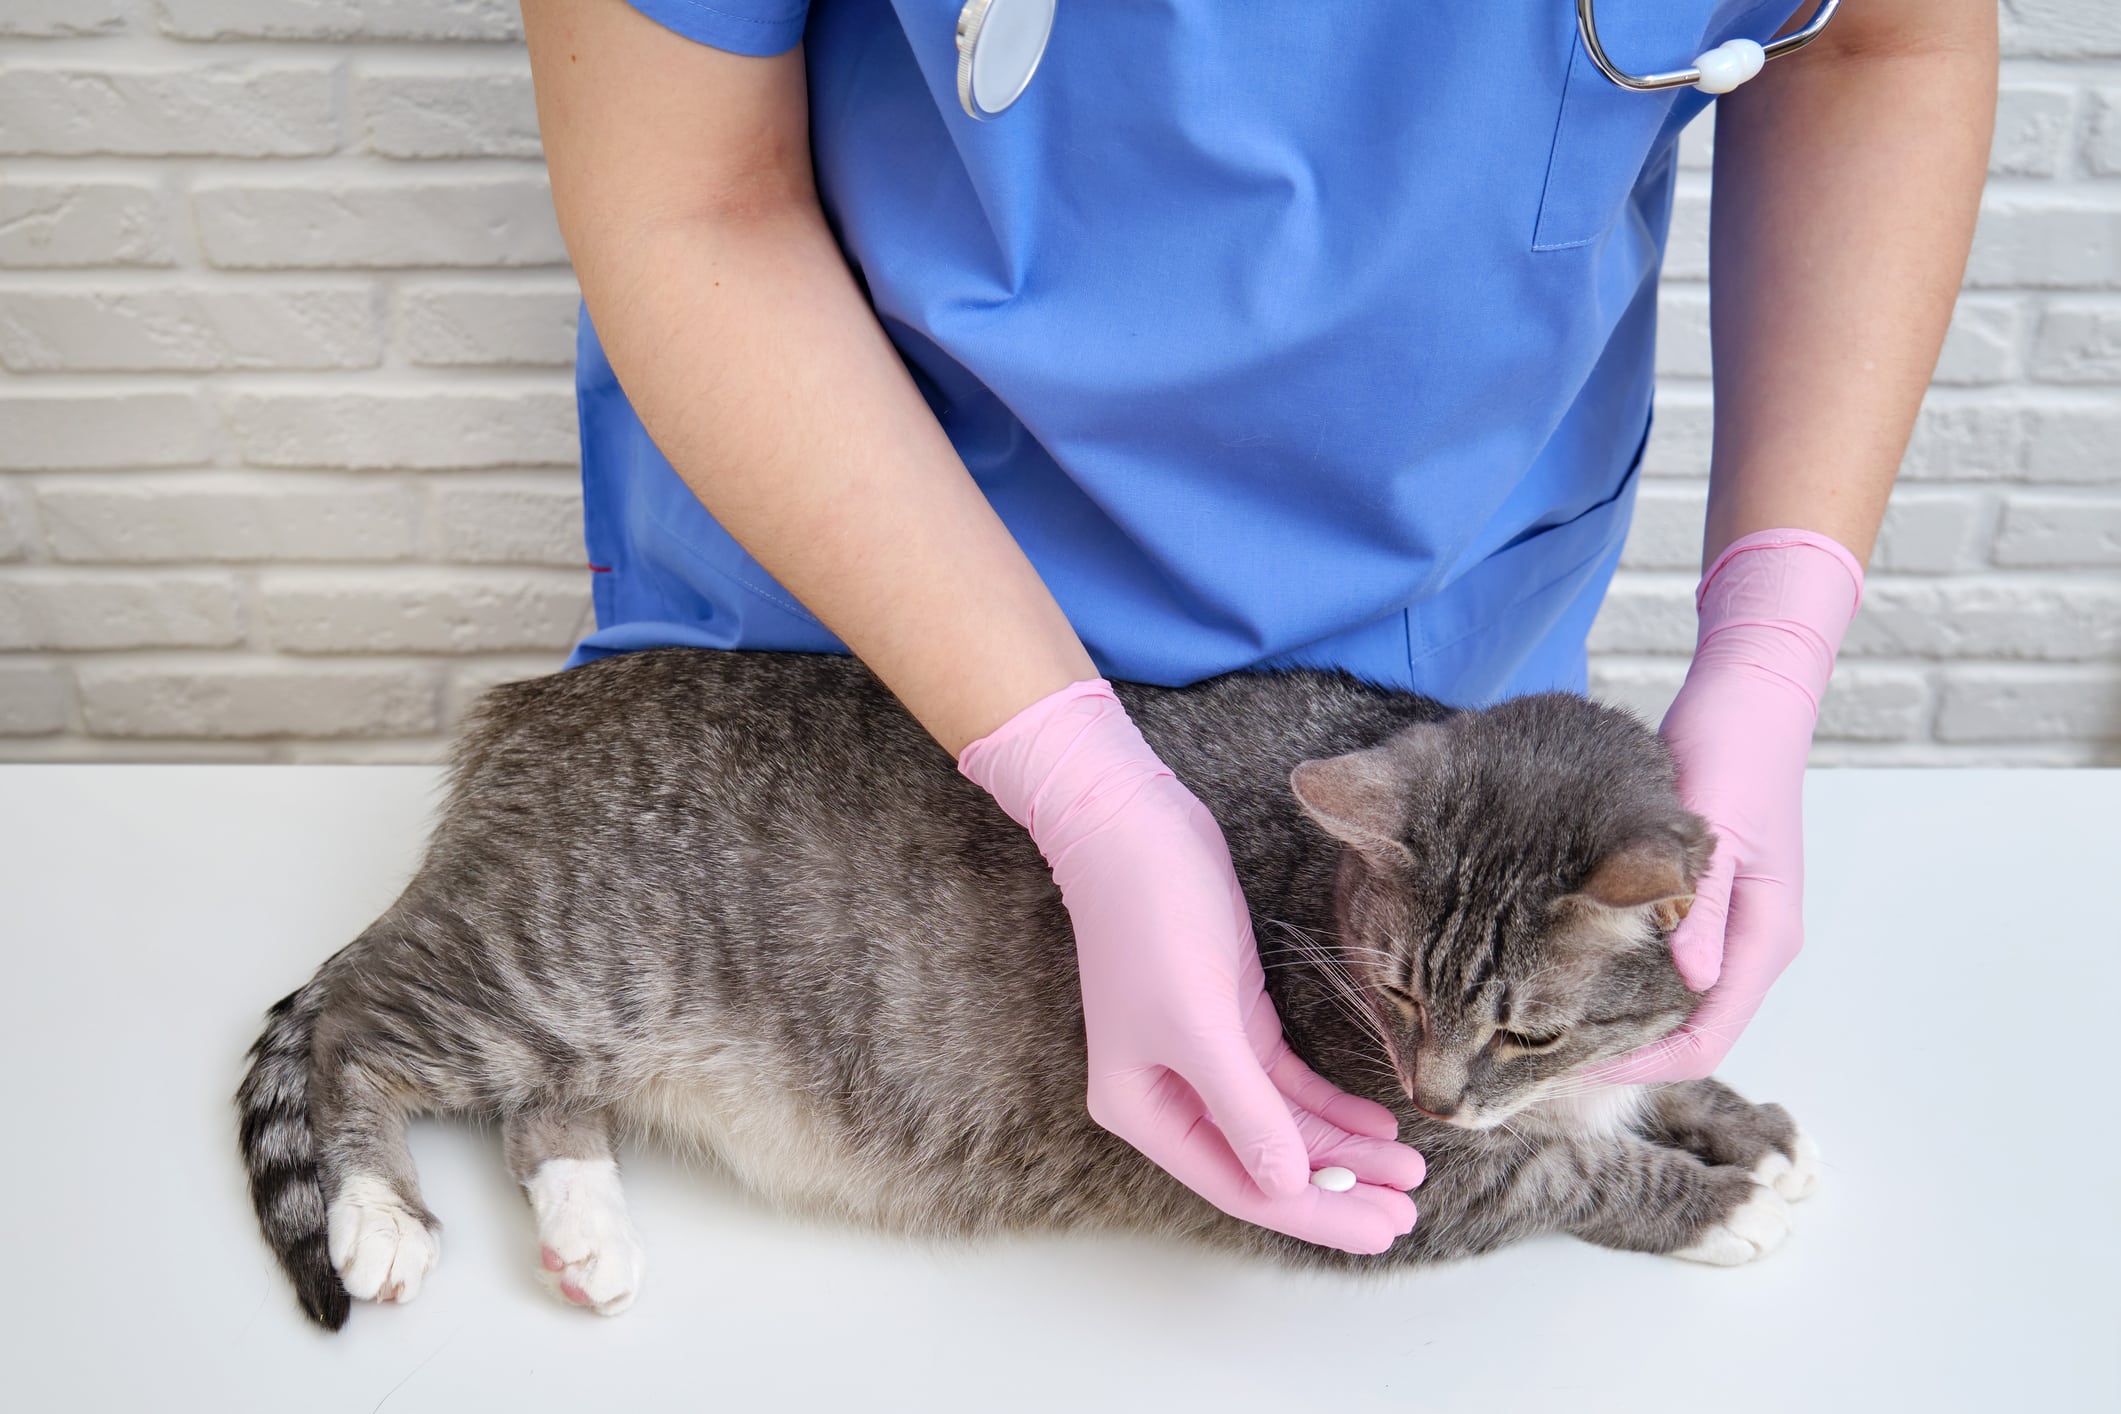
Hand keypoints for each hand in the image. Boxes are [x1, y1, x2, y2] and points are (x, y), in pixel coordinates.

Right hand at [958, 680, 1424, 1253]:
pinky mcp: (1230, 1016)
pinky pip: (1287, 1082)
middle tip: (1408, 1210)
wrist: (1130, 827)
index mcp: (1143, 1108)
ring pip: (1284, 1124)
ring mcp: (1202, 1054)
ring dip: (1344, 1149)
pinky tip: (1377, 1120)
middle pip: (1266, 1162)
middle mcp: (1170, 1092)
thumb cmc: (1151, 919)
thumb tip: (1286, 1186)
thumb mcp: (1200, 1024)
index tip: (1380, 1231)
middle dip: (1339, 1189)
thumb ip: (1244, 1110)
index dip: (1313, 1213)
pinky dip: (1330, 1104)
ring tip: (1408, 1169)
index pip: (1241, 1183)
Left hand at [1590, 529, 1863, 1084]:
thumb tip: (1693, 977)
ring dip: (1610, 1018)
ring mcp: (1720, 923)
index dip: (1639, 1065)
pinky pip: (1653, 961)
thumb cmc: (1735, 751)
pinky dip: (1611, 977)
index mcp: (1762, 936)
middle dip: (1617, 1053)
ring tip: (1535, 1021)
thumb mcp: (1715, 826)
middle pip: (1685, 1031)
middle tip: (1534, 1056)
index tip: (1566, 1067)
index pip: (1706, 1039)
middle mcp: (1744, 942)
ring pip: (1667, 1001)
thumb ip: (1701, 900)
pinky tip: (1557, 969)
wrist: (1745, 695)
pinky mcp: (1692, 900)